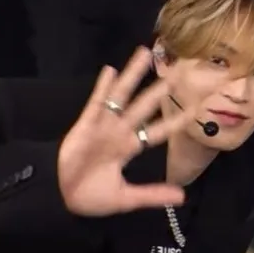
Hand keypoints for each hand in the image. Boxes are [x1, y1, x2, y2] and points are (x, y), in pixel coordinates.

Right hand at [57, 48, 194, 216]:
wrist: (57, 197)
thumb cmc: (89, 197)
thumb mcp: (125, 199)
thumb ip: (152, 195)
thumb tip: (182, 198)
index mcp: (129, 148)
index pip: (158, 131)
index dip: (175, 121)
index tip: (196, 109)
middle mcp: (119, 132)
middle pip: (144, 106)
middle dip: (159, 89)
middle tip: (178, 70)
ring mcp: (102, 126)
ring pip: (121, 96)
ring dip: (132, 75)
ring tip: (145, 53)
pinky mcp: (85, 124)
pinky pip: (96, 103)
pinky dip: (103, 87)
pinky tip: (111, 70)